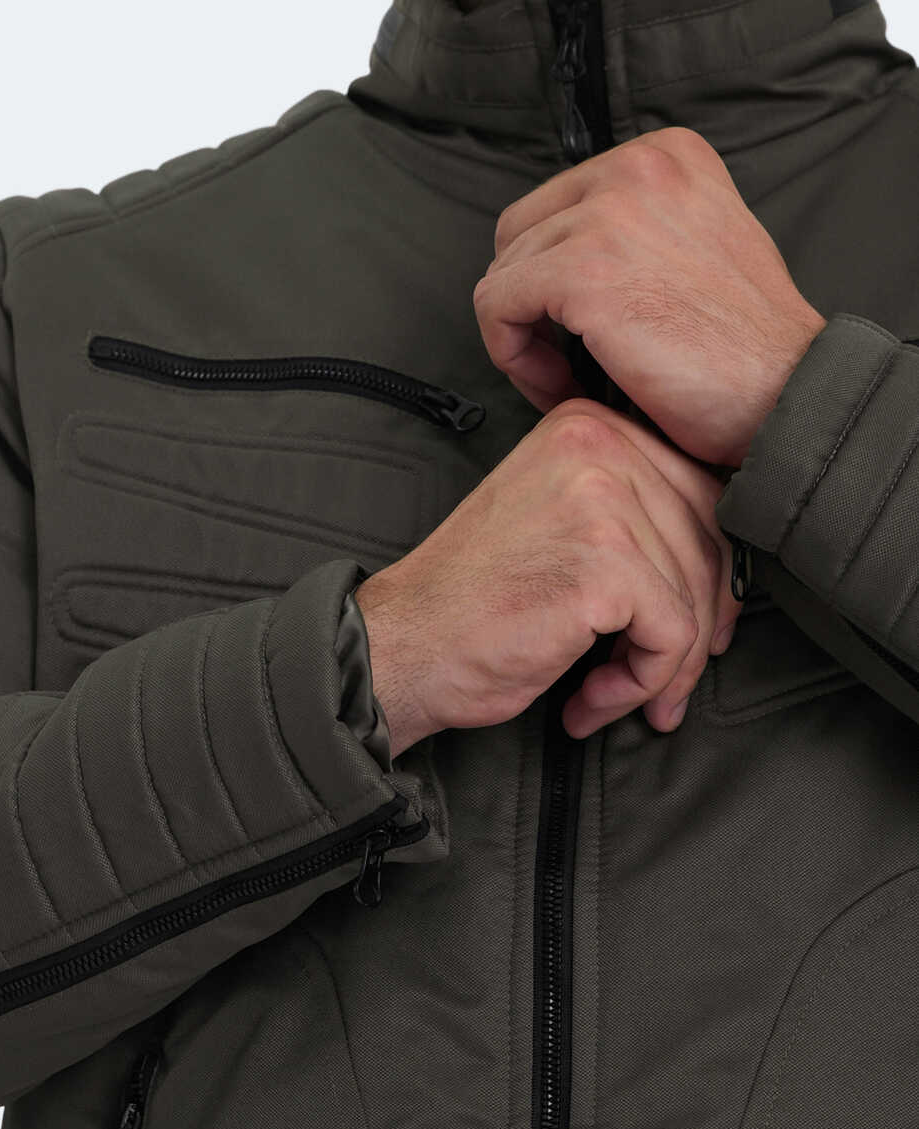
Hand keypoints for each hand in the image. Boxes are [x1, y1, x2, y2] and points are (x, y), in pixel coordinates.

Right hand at [354, 397, 745, 754]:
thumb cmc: (472, 605)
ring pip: (695, 599)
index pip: (701, 495)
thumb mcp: (558, 525)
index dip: (708, 579)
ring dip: (659, 670)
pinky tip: (590, 702)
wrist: (402, 647)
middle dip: (697, 631)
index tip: (684, 636)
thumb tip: (725, 571)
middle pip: (709, 544)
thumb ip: (631, 518)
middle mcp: (600, 445)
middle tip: (662, 685)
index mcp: (589, 426)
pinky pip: (672, 637)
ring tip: (607, 697)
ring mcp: (604, 502)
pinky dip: (641, 685)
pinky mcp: (606, 565)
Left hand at [472, 126, 825, 467]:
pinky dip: (514, 357)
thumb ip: (642, 230)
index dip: (552, 276)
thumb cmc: (749, 347)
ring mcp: (605, 215)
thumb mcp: (703, 244)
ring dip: (524, 338)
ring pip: (504, 274)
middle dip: (528, 302)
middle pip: (520, 232)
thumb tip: (573, 250)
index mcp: (665, 156)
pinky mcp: (580, 272)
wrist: (788, 392)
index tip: (581, 332)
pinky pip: (496, 309)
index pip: (559, 204)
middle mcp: (634, 168)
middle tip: (565, 360)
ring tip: (570, 381)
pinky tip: (560, 386)